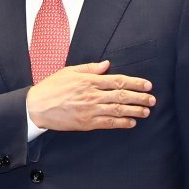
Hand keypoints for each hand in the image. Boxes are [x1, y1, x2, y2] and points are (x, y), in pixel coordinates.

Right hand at [25, 60, 153, 131]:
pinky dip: (122, 123)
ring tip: (146, 111)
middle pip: (122, 96)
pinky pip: (109, 123)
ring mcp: (90, 110)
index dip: (135, 83)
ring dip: (135, 110)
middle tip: (152, 99)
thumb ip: (89, 68)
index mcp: (89, 81)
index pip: (118, 81)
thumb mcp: (68, 72)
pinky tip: (131, 122)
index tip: (147, 85)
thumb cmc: (50, 88)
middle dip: (140, 97)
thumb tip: (106, 65)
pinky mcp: (87, 123)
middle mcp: (92, 95)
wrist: (36, 107)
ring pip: (118, 110)